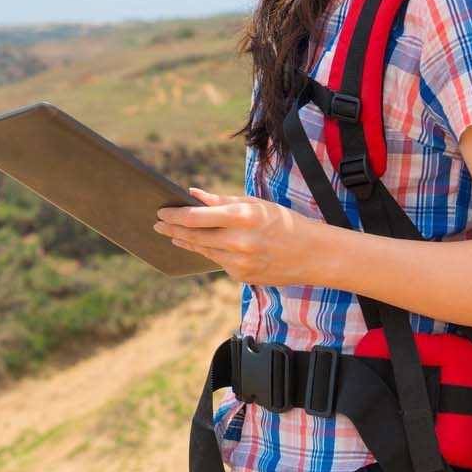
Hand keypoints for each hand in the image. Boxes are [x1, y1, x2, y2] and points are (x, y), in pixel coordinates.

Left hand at [153, 186, 328, 284]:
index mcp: (242, 217)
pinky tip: (205, 247)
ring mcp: (240, 263)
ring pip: (204, 251)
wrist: (314, 254)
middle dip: (172, 229)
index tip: (160, 212)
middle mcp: (238, 242)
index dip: (174, 215)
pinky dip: (213, 253)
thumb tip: (192, 194)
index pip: (196, 217)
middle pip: (194, 236)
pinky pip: (220, 263)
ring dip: (186, 242)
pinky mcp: (242, 277)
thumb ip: (221, 201)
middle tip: (157, 224)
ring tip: (173, 236)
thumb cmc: (283, 223)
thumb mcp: (255, 204)